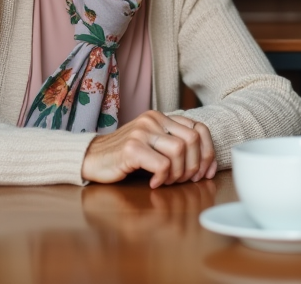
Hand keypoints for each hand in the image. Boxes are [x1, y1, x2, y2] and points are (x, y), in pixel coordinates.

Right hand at [80, 110, 216, 187]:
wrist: (91, 159)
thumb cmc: (126, 157)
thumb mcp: (154, 146)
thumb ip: (175, 147)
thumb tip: (205, 166)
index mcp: (162, 117)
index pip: (199, 128)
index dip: (208, 152)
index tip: (206, 173)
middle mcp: (154, 120)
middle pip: (193, 139)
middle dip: (195, 164)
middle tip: (185, 180)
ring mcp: (142, 132)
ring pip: (180, 150)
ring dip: (179, 172)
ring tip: (167, 181)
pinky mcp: (131, 148)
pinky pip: (162, 164)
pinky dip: (163, 178)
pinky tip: (154, 183)